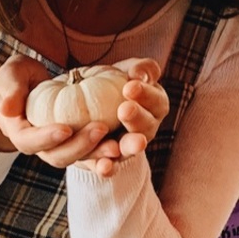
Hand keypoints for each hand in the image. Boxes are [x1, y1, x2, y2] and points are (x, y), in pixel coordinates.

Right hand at [0, 54, 122, 169]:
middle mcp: (43, 148)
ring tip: (119, 145)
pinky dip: (110, 153)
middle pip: (60, 156)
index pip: (31, 142)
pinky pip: (96, 153)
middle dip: (81, 147)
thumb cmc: (18, 82)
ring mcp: (64, 149)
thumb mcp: (9, 77)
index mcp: (22, 134)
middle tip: (100, 129)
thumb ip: (8, 89)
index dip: (47, 137)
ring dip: (100, 155)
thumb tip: (6, 108)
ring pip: (81, 159)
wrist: (30, 91)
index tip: (65, 128)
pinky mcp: (81, 145)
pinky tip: (126, 145)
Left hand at [75, 58, 169, 178]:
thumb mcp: (125, 71)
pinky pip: (110, 168)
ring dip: (126, 147)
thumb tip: (140, 74)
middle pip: (146, 128)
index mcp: (154, 107)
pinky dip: (108, 168)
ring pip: (129, 150)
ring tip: (116, 145)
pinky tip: (103, 167)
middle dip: (137, 119)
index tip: (130, 86)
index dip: (146, 95)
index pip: (156, 101)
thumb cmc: (110, 83)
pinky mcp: (107, 162)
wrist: (82, 107)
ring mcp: (126, 149)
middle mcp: (144, 131)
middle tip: (124, 109)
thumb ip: (140, 69)